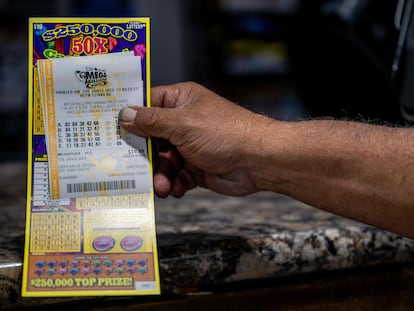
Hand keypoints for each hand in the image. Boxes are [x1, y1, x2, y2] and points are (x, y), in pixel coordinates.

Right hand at [118, 82, 269, 197]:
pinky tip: (177, 190)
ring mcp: (189, 146)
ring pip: (162, 161)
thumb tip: (124, 115)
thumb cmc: (224, 133)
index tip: (109, 131)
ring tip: (162, 187)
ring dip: (159, 175)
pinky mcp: (196, 167)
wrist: (259, 161)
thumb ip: (151, 122)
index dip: (129, 117)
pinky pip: (176, 176)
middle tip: (132, 170)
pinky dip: (174, 184)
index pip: (146, 105)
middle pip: (150, 138)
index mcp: (180, 101)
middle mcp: (183, 122)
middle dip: (144, 156)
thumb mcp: (182, 124)